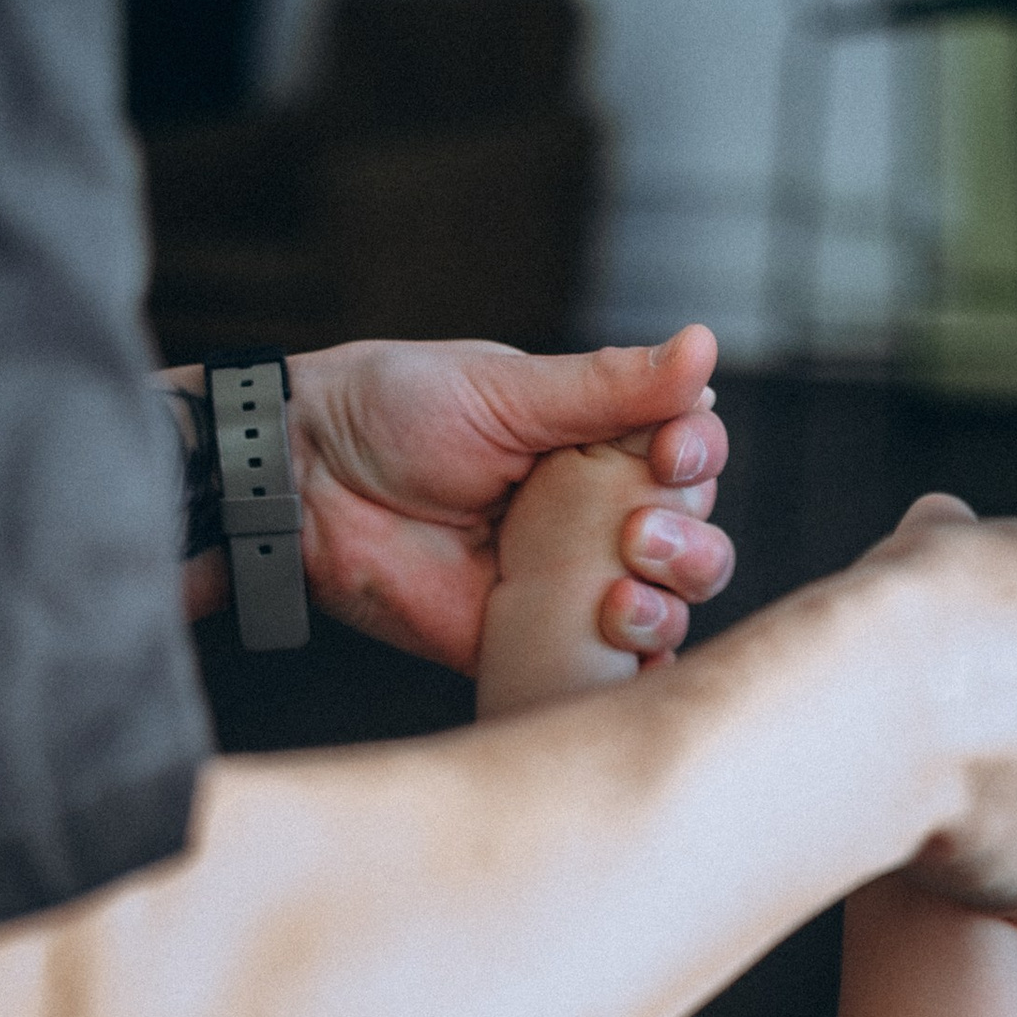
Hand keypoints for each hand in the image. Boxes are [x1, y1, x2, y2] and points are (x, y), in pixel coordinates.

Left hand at [170, 328, 735, 673]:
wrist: (311, 483)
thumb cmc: (395, 412)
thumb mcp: (509, 387)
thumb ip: (608, 385)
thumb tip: (704, 346)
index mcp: (594, 442)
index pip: (687, 456)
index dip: (697, 459)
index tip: (671, 456)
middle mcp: (592, 513)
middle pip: (692, 538)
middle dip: (689, 541)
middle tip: (636, 534)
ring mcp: (567, 582)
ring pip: (665, 604)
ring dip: (668, 601)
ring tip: (619, 592)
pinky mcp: (533, 642)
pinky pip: (606, 669)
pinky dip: (635, 665)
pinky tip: (623, 644)